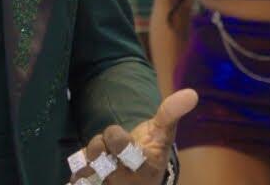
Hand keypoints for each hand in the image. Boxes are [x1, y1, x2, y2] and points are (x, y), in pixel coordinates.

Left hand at [69, 89, 196, 183]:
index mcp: (145, 166)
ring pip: (86, 168)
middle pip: (99, 154)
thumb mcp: (163, 133)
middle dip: (99, 145)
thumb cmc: (152, 152)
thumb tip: (191, 93)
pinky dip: (80, 171)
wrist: (143, 180)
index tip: (117, 133)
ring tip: (101, 158)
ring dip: (88, 158)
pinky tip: (89, 168)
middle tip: (108, 145)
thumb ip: (171, 113)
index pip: (120, 144)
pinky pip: (77, 180)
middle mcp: (126, 181)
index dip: (114, 135)